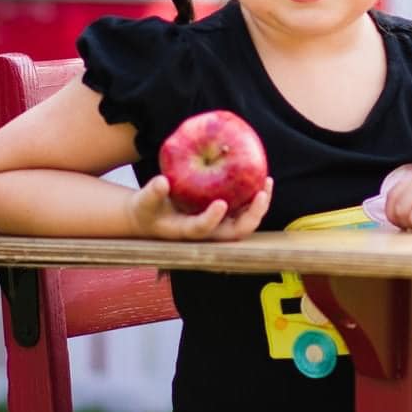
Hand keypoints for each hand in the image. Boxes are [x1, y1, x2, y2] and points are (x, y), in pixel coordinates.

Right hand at [127, 175, 273, 240]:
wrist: (151, 218)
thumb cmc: (147, 209)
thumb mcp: (144, 201)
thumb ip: (152, 192)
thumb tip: (162, 181)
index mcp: (185, 231)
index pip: (201, 230)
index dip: (211, 219)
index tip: (221, 203)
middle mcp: (206, 234)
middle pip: (234, 233)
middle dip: (251, 216)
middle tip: (261, 194)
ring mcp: (216, 227)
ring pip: (244, 224)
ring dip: (259, 207)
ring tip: (267, 182)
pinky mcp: (223, 218)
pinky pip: (243, 211)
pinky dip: (254, 199)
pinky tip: (260, 177)